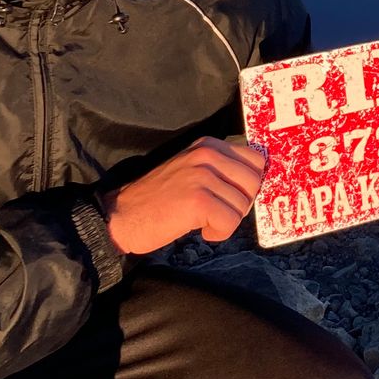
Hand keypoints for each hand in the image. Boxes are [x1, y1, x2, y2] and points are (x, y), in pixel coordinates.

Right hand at [97, 136, 266, 254]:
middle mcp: (207, 155)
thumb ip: (220, 170)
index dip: (249, 184)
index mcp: (208, 145)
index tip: (230, 197)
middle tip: (217, 213)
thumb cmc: (159, 200)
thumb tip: (256, 184)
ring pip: (242, 205)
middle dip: (241, 204)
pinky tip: (201, 231)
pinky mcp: (199, 200)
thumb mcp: (192, 171)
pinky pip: (230, 222)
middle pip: (254, 182)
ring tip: (203, 222)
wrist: (122, 216)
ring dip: (226, 221)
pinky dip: (219, 233)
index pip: (256, 159)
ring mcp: (203, 176)